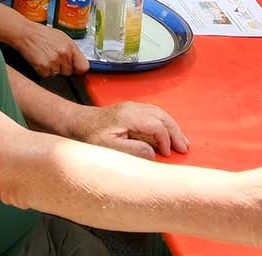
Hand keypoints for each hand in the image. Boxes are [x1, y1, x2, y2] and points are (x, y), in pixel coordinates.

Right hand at [8, 21, 88, 76]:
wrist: (25, 33)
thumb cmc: (41, 33)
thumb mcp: (61, 36)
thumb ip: (71, 49)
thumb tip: (78, 60)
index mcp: (70, 46)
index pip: (84, 66)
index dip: (79, 68)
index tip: (76, 68)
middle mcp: (63, 54)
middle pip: (69, 72)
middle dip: (63, 68)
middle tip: (54, 58)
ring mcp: (54, 61)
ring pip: (58, 74)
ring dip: (52, 69)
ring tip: (46, 57)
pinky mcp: (43, 68)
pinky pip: (47, 75)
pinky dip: (43, 70)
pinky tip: (40, 60)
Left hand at [72, 101, 188, 158]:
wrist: (77, 123)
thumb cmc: (90, 136)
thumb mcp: (108, 148)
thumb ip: (132, 150)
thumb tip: (153, 152)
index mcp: (129, 116)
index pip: (156, 125)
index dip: (165, 140)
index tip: (167, 154)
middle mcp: (133, 108)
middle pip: (162, 116)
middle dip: (175, 132)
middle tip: (184, 148)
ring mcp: (132, 107)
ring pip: (160, 113)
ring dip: (173, 127)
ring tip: (182, 142)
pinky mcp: (131, 110)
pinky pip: (154, 113)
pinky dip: (165, 123)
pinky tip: (168, 133)